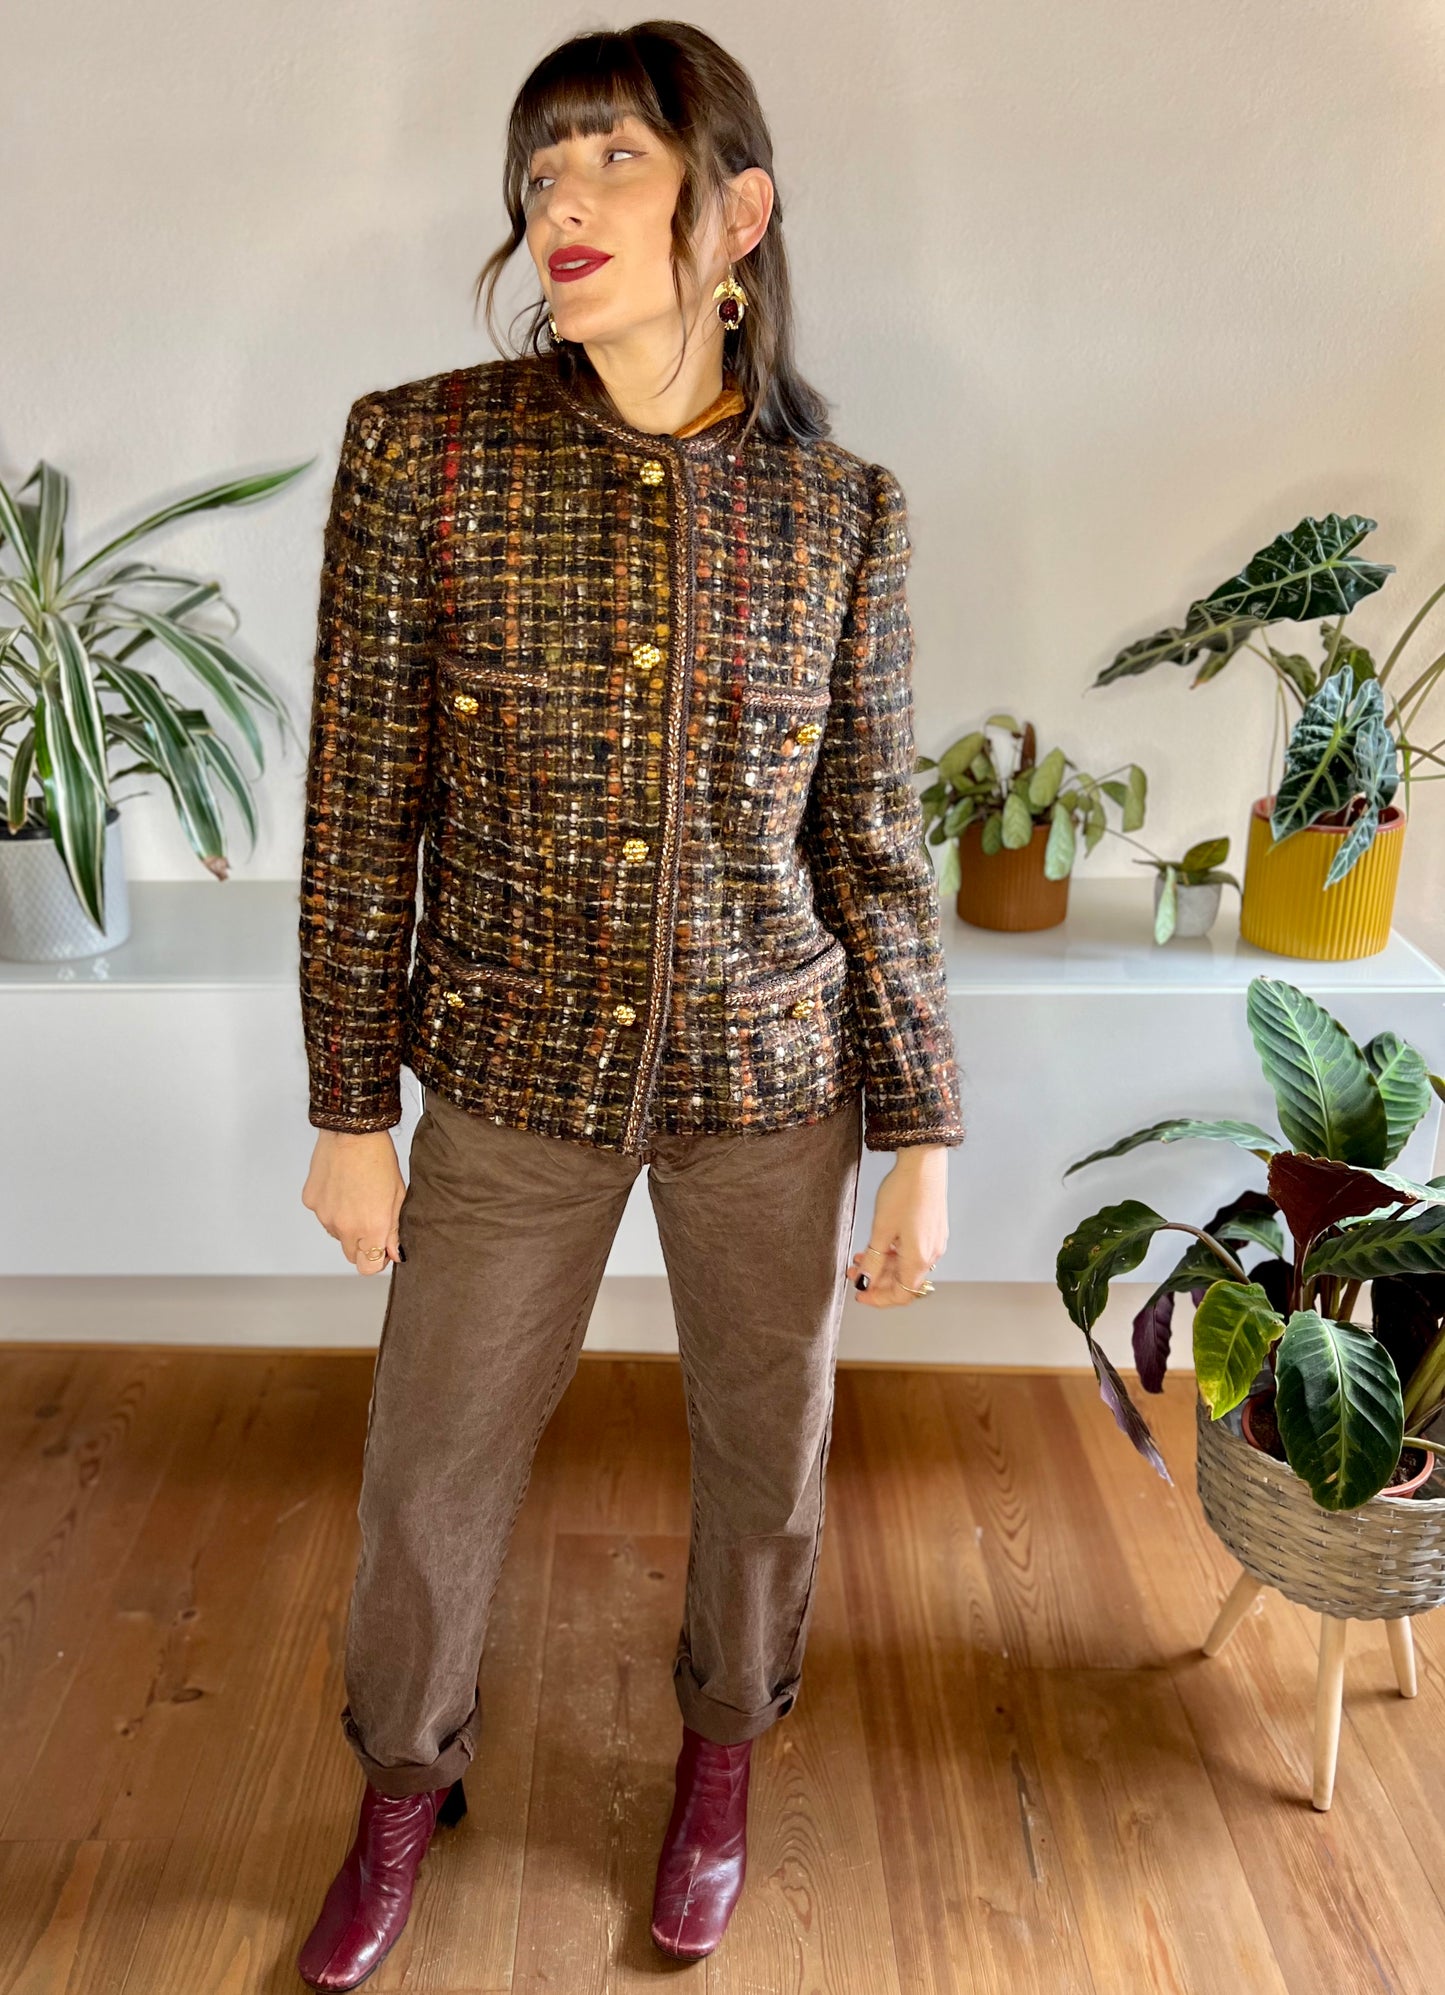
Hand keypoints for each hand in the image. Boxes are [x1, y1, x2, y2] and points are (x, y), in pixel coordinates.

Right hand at [301, 1128, 406, 1274]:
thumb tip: (394, 1254)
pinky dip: (331, 1206)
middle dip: (362, 1245)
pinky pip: (322, 1214)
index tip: (382, 1248)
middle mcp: (344, 1227)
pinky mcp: (311, 1201)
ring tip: (357, 1196)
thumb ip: (395, 1231)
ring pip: (336, 1234)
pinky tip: (341, 1186)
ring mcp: (324, 1215)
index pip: (368, 1268)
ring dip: (346, 1224)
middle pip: (350, 1256)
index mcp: (370, 1228)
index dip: (377, 1260)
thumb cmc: (378, 1159)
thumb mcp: (398, 1196)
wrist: (351, 1132)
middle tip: (371, 1219)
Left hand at [846, 1145, 948, 1307]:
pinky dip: (895, 1254)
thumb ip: (873, 1261)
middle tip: (854, 1273)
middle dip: (877, 1280)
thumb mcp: (881, 1229)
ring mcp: (935, 1241)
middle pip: (904, 1281)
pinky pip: (914, 1252)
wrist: (923, 1163)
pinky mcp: (934, 1230)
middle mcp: (931, 1254)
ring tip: (862, 1256)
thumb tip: (865, 1283)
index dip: (878, 1299)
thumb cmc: (903, 1192)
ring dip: (884, 1266)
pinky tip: (879, 1244)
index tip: (859, 1294)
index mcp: (919, 1258)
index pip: (901, 1295)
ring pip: (907, 1266)